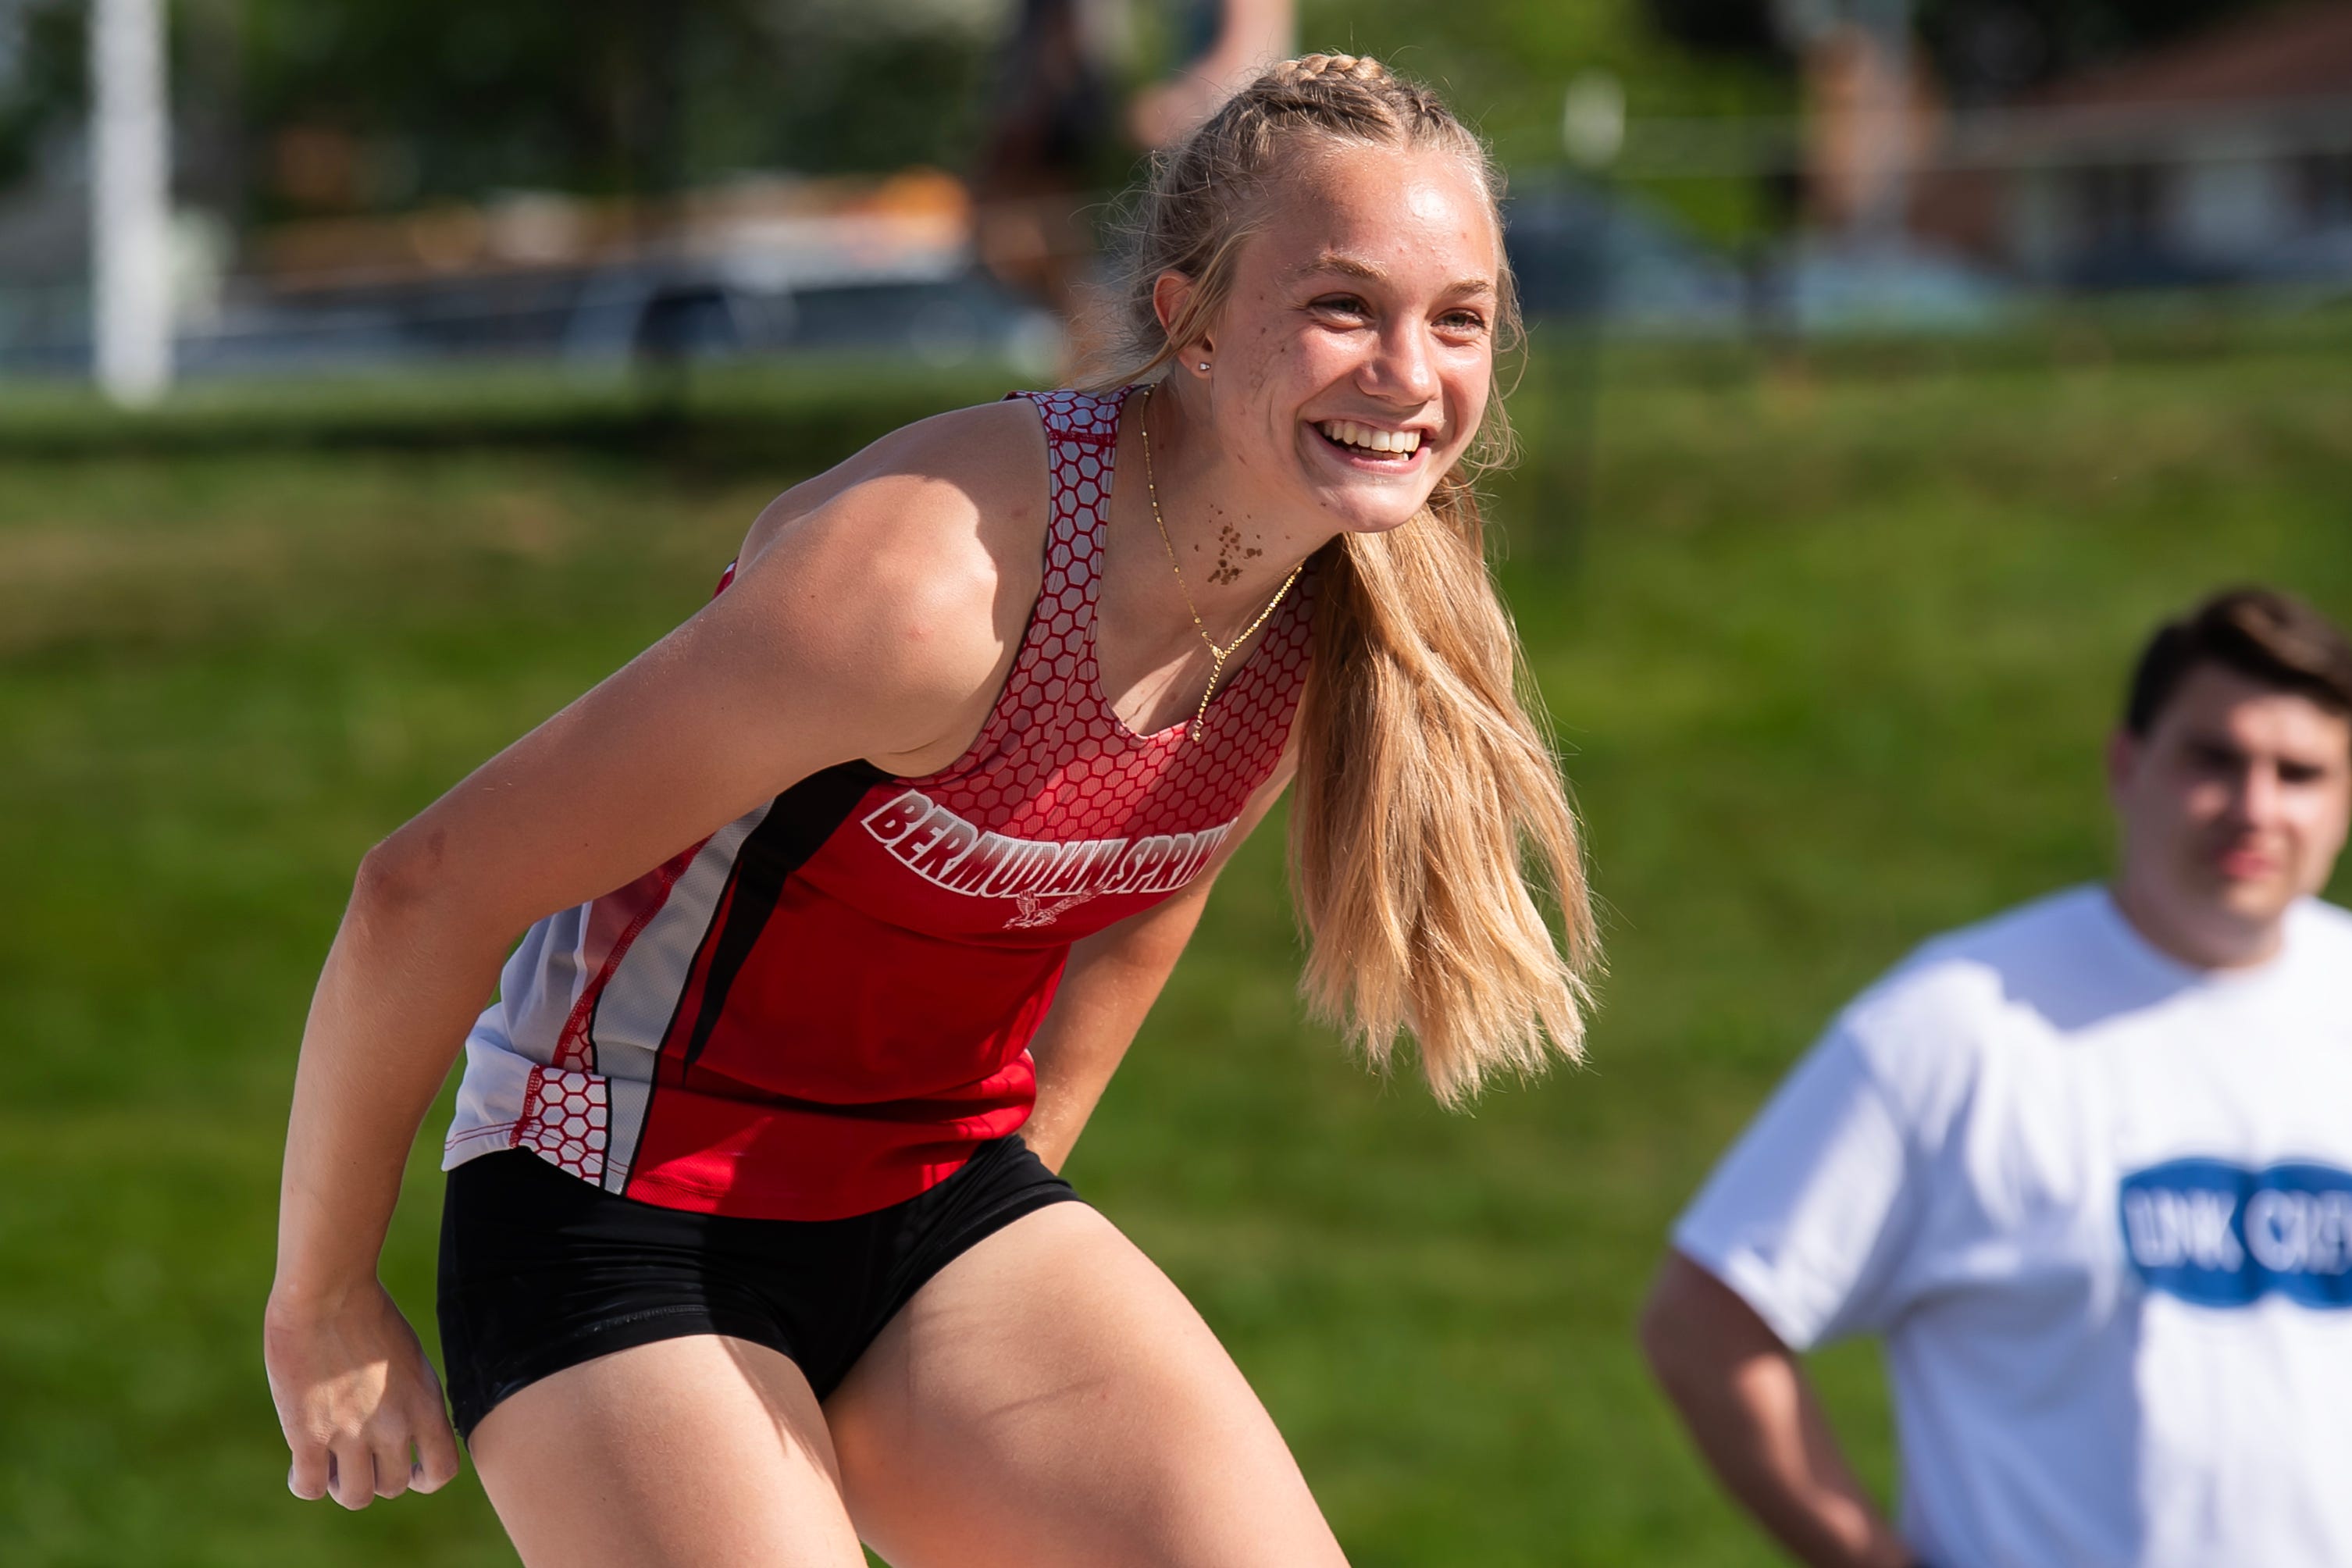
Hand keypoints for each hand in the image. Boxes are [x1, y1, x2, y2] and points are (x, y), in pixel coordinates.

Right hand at [264, 1279, 460, 1509]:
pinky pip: (309, 1487)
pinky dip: (303, 1482)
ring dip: (341, 1485)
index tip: (403, 1466)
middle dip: (375, 1477)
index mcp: (425, 1404)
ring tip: (328, 1462)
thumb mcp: (408, 1359)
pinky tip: (299, 1462)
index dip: (423, 1477)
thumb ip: (410, 1399)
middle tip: (355, 1455)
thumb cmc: (366, 1314)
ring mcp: (352, 1433)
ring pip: (355, 1497)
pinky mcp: (309, 1434)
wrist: (329, 1292)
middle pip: (393, 1487)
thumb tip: (401, 1432)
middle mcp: (395, 1425)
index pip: (442, 1470)